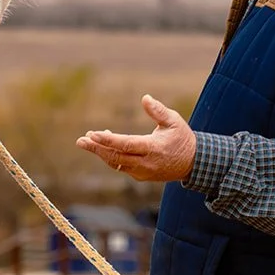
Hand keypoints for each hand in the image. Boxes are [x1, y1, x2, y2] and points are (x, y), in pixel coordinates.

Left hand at [76, 94, 196, 182]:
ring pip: (116, 163)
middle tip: (81, 140)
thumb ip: (158, 111)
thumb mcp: (174, 121)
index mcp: (154, 148)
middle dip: (97, 149)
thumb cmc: (182, 138)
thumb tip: (144, 98)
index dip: (108, 141)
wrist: (194, 163)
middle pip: (116, 157)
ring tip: (87, 141)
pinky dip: (111, 156)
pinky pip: (121, 166)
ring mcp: (143, 172)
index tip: (93, 135)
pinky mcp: (141, 176)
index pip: (126, 145)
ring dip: (101, 152)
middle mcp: (146, 163)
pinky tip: (103, 145)